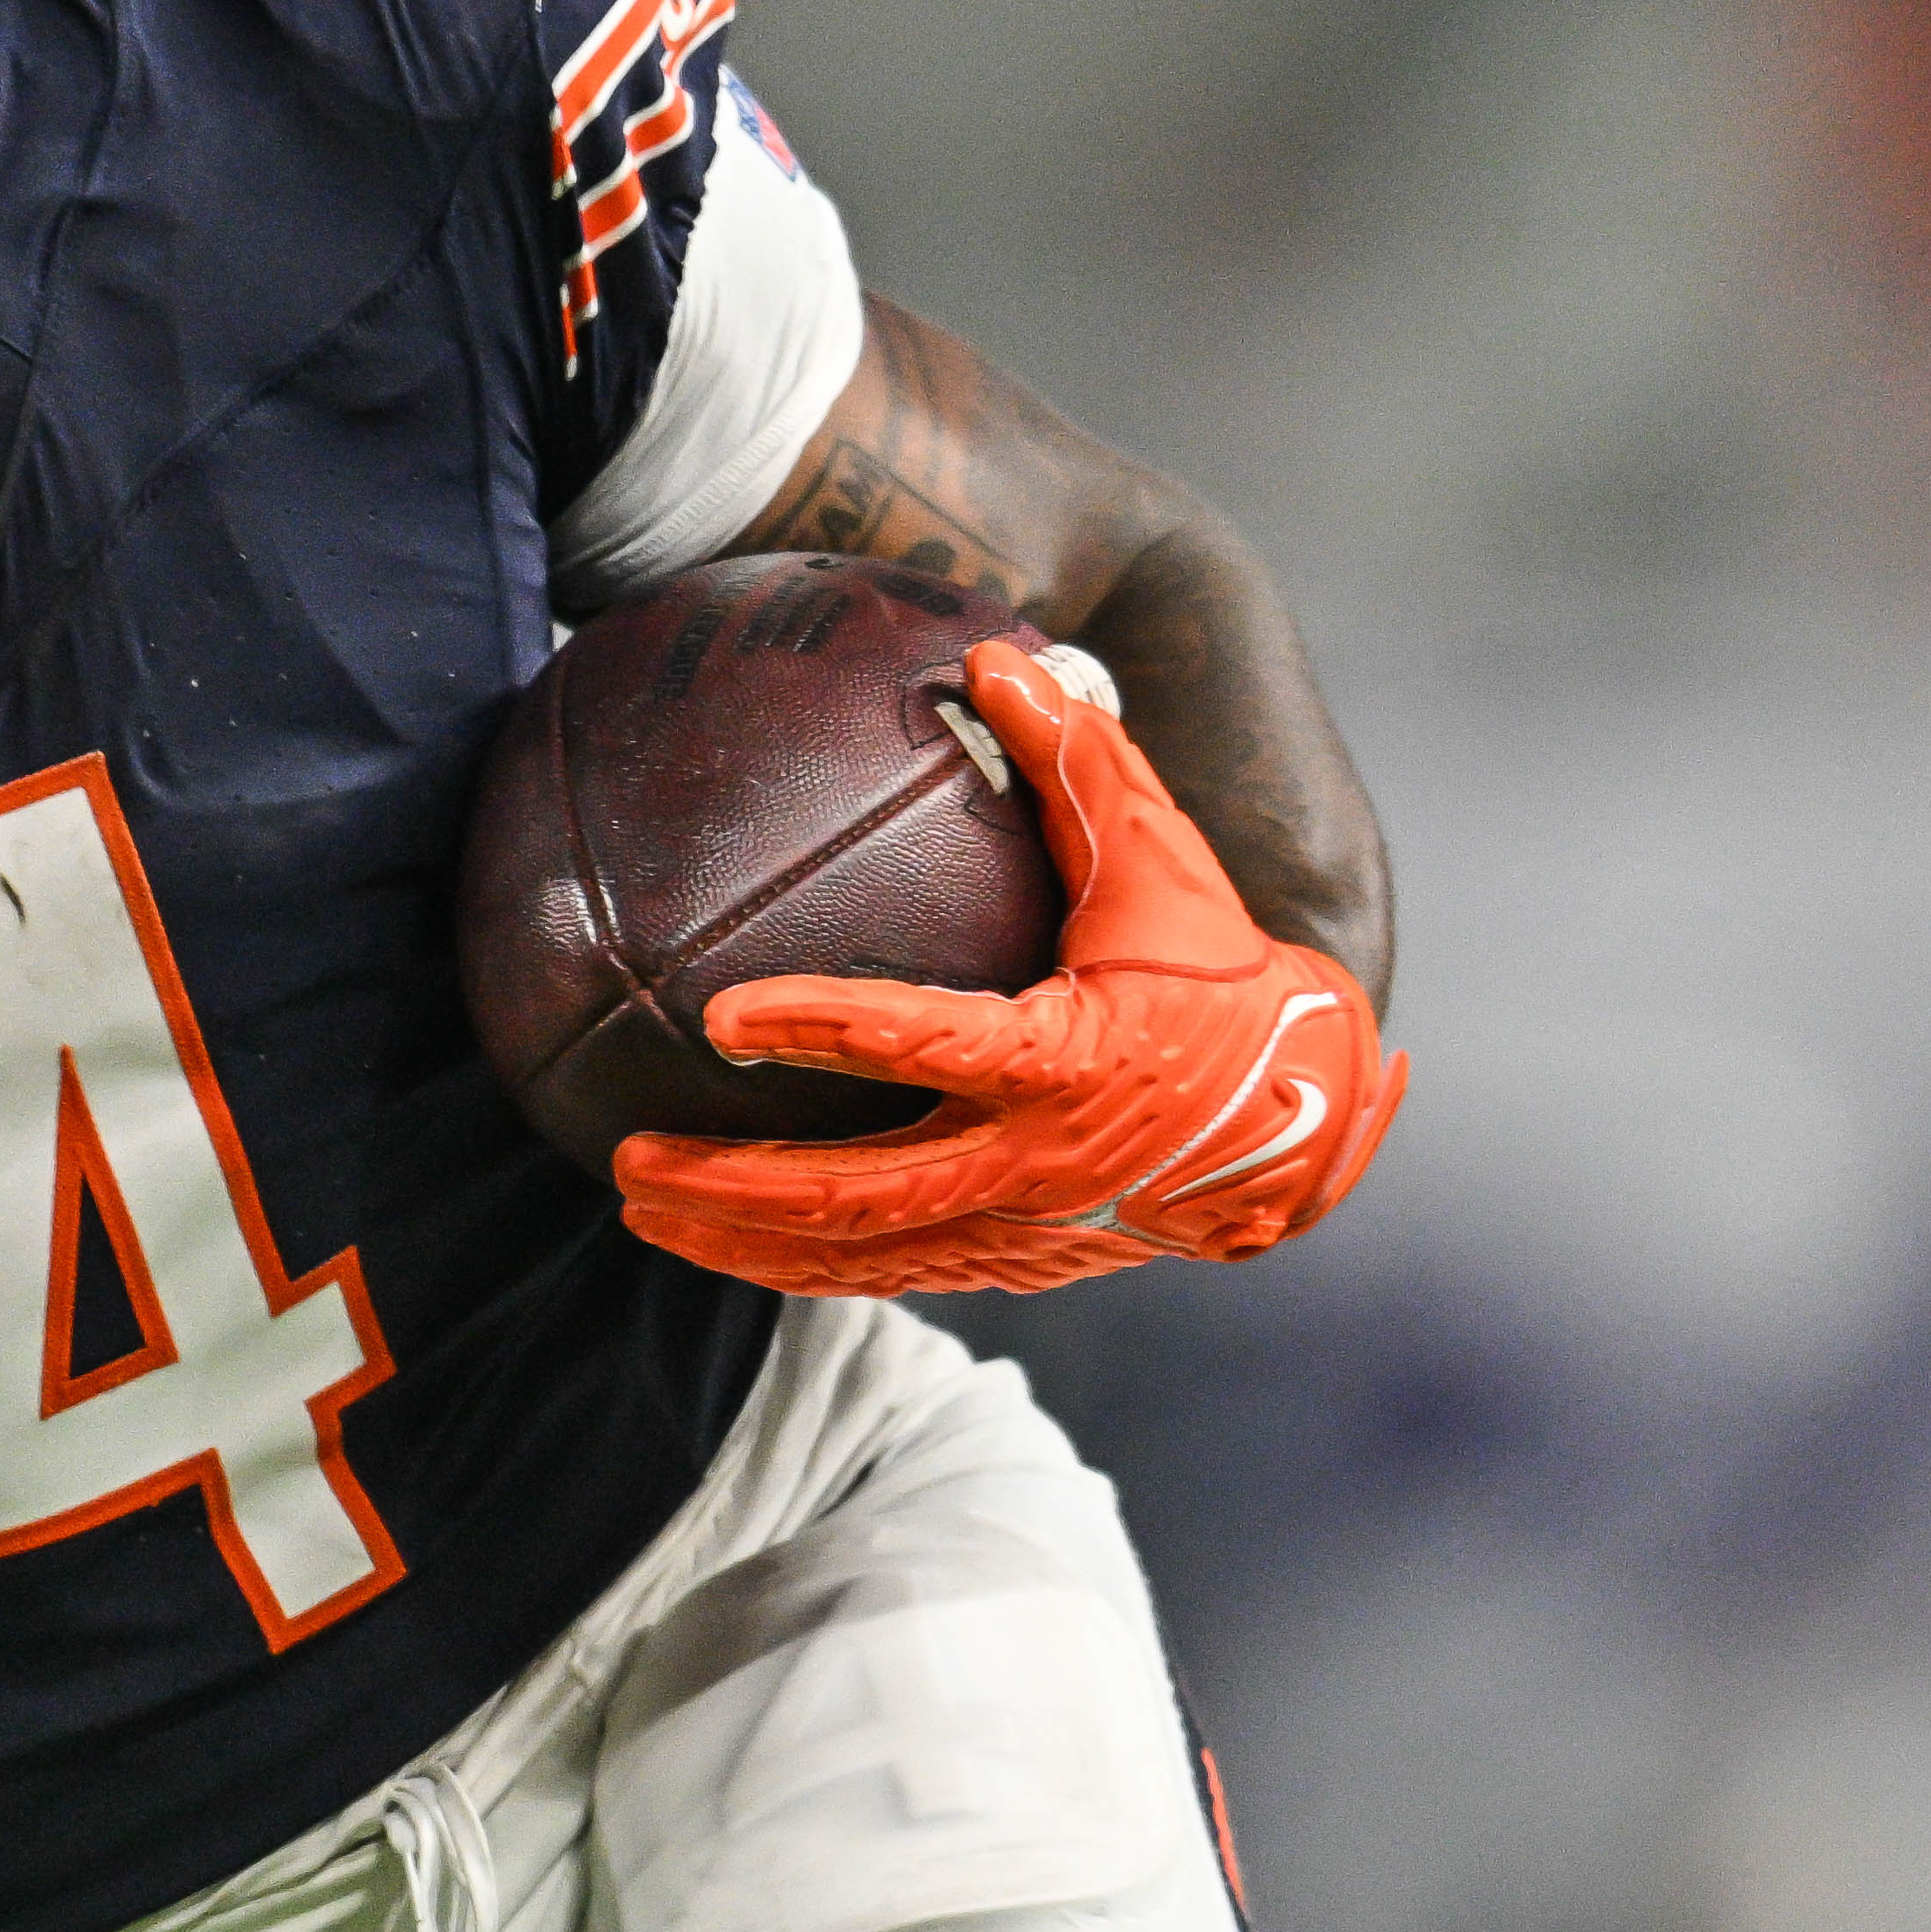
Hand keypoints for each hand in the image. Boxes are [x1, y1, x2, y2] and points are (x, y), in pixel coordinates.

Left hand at [607, 640, 1404, 1294]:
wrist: (1303, 1122)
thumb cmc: (1224, 975)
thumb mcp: (1163, 862)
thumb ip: (1080, 760)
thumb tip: (996, 658)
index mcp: (1069, 1063)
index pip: (925, 1044)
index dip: (821, 1029)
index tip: (722, 1015)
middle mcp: (1040, 1167)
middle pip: (858, 1195)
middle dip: (732, 1188)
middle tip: (628, 1158)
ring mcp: (1026, 1232)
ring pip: (859, 1257)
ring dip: (742, 1243)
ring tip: (636, 1210)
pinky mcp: (1020, 1265)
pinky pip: (891, 1273)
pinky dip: (802, 1264)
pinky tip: (725, 1242)